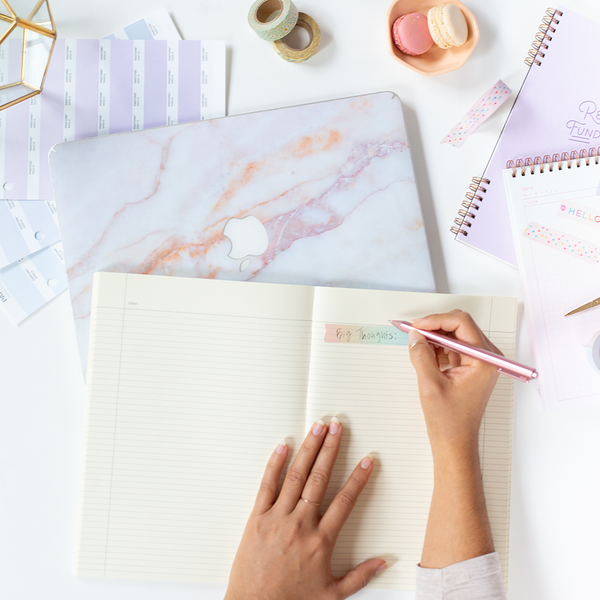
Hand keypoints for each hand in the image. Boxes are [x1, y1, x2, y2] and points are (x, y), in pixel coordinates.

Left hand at [224, 418, 386, 599]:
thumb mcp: (333, 595)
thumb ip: (360, 576)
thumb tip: (384, 562)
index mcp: (321, 541)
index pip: (345, 502)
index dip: (358, 478)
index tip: (367, 460)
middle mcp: (300, 524)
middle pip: (320, 478)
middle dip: (331, 449)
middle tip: (338, 426)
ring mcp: (277, 518)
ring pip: (296, 475)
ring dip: (308, 448)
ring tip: (317, 428)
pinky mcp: (256, 518)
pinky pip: (267, 486)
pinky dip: (274, 464)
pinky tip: (282, 446)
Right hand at [408, 310, 498, 567]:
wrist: (454, 444)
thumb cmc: (448, 421)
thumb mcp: (430, 384)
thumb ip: (422, 355)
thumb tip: (415, 335)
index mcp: (484, 360)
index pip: (461, 323)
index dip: (436, 320)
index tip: (416, 325)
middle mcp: (486, 357)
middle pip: (459, 326)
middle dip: (434, 327)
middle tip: (413, 332)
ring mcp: (478, 362)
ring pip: (454, 336)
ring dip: (434, 337)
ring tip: (416, 346)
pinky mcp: (469, 368)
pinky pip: (452, 348)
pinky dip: (437, 348)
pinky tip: (423, 355)